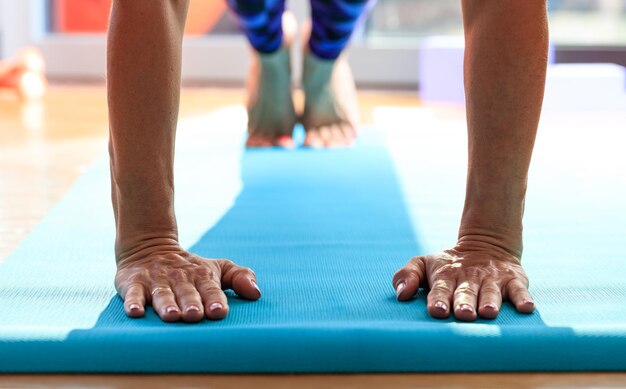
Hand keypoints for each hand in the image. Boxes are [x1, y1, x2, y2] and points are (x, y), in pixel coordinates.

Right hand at [115, 242, 259, 321]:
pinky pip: (132, 293)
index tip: (219, 311)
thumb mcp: (217, 268)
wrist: (149, 245)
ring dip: (166, 305)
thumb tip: (257, 293)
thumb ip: (239, 277)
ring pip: (162, 294)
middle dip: (191, 304)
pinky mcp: (133, 283)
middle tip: (195, 315)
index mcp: (202, 276)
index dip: (215, 299)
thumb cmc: (190, 268)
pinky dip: (132, 302)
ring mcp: (156, 281)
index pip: (210, 289)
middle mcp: (179, 279)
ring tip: (172, 316)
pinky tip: (135, 312)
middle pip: (186, 293)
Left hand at [392, 242, 533, 320]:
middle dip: (464, 303)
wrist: (486, 245)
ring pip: (490, 291)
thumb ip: (407, 275)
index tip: (437, 311)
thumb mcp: (424, 264)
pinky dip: (523, 298)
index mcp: (446, 275)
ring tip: (488, 312)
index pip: (440, 288)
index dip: (439, 299)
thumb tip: (400, 294)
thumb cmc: (449, 266)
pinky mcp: (513, 280)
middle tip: (463, 315)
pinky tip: (526, 307)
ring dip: (490, 301)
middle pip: (465, 292)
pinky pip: (519, 289)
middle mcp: (469, 277)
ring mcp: (492, 278)